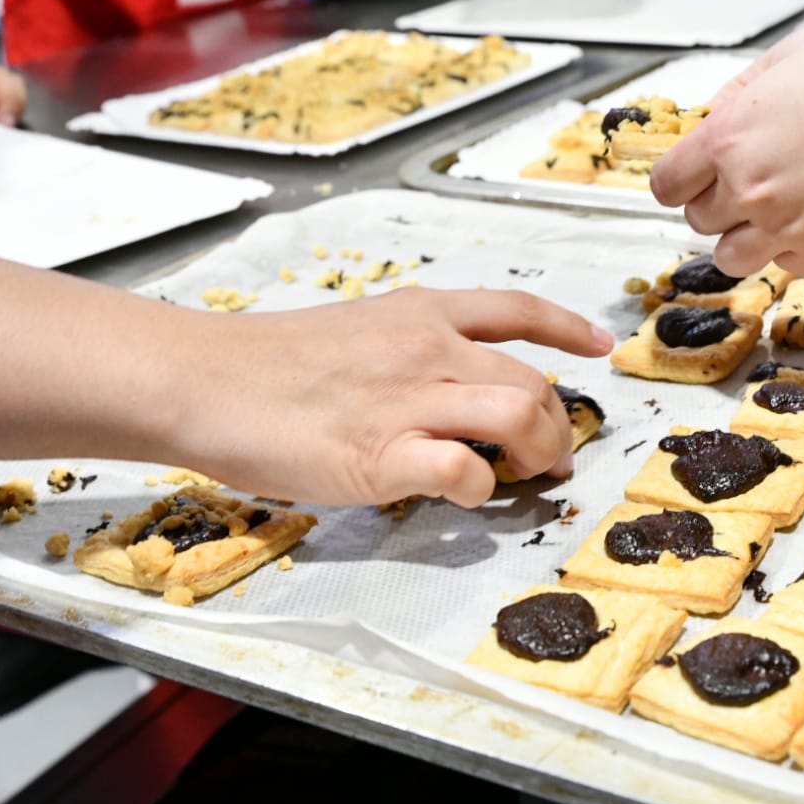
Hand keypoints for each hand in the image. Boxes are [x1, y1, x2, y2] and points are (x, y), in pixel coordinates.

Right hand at [172, 288, 612, 508]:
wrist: (203, 380)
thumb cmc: (269, 364)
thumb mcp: (358, 332)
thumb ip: (411, 352)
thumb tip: (453, 384)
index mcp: (420, 315)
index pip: (516, 310)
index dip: (568, 328)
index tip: (600, 347)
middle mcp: (425, 350)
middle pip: (532, 380)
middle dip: (559, 424)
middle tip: (555, 457)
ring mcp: (407, 401)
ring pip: (517, 414)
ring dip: (541, 452)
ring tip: (530, 477)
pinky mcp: (382, 454)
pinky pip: (464, 468)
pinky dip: (482, 487)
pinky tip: (469, 493)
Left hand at [652, 27, 803, 276]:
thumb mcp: (794, 58)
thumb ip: (742, 91)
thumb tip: (713, 117)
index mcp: (729, 136)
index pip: (667, 183)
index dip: (677, 182)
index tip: (688, 181)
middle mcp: (749, 186)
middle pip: (698, 219)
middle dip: (716, 204)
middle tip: (745, 187)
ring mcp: (785, 224)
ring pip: (731, 257)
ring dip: (743, 238)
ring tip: (770, 214)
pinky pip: (783, 265)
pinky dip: (789, 249)